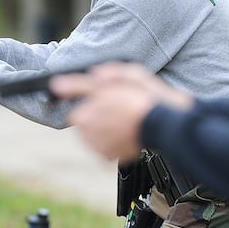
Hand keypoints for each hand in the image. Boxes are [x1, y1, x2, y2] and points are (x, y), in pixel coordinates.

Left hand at [51, 62, 193, 160]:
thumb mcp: (133, 74)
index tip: (63, 86)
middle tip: (116, 107)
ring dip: (100, 127)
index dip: (75, 88)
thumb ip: (110, 73)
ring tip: (123, 121)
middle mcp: (88, 124)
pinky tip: (124, 133)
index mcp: (92, 102)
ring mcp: (96, 141)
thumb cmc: (151, 100)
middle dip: (94, 111)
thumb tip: (94, 73)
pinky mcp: (105, 155)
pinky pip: (100, 146)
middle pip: (82, 116)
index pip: (74, 92)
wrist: (166, 127)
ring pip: (89, 132)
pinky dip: (109, 141)